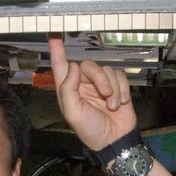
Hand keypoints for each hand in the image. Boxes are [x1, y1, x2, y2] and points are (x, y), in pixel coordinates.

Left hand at [48, 34, 136, 153]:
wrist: (116, 140)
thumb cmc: (92, 131)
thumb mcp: (73, 113)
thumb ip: (68, 89)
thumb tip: (72, 67)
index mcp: (69, 91)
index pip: (60, 66)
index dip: (57, 51)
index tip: (54, 35)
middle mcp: (83, 85)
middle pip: (89, 66)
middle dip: (99, 79)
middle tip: (105, 95)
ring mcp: (100, 86)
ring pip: (106, 70)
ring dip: (112, 88)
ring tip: (112, 105)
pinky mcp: (116, 87)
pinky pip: (119, 75)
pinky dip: (122, 88)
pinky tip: (121, 102)